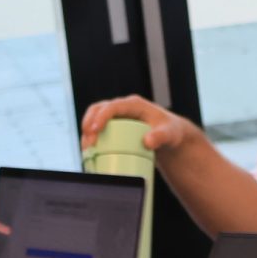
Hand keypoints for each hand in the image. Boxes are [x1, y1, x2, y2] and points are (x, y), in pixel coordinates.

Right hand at [79, 94, 196, 156]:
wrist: (170, 136)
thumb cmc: (170, 131)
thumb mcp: (169, 134)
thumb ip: (161, 137)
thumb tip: (147, 142)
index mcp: (134, 105)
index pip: (113, 106)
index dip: (101, 116)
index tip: (94, 130)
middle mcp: (122, 108)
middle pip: (97, 110)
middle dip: (88, 125)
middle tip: (88, 144)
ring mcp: (116, 117)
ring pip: (93, 119)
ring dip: (86, 133)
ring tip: (86, 150)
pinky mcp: (113, 127)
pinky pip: (96, 129)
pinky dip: (90, 139)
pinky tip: (88, 152)